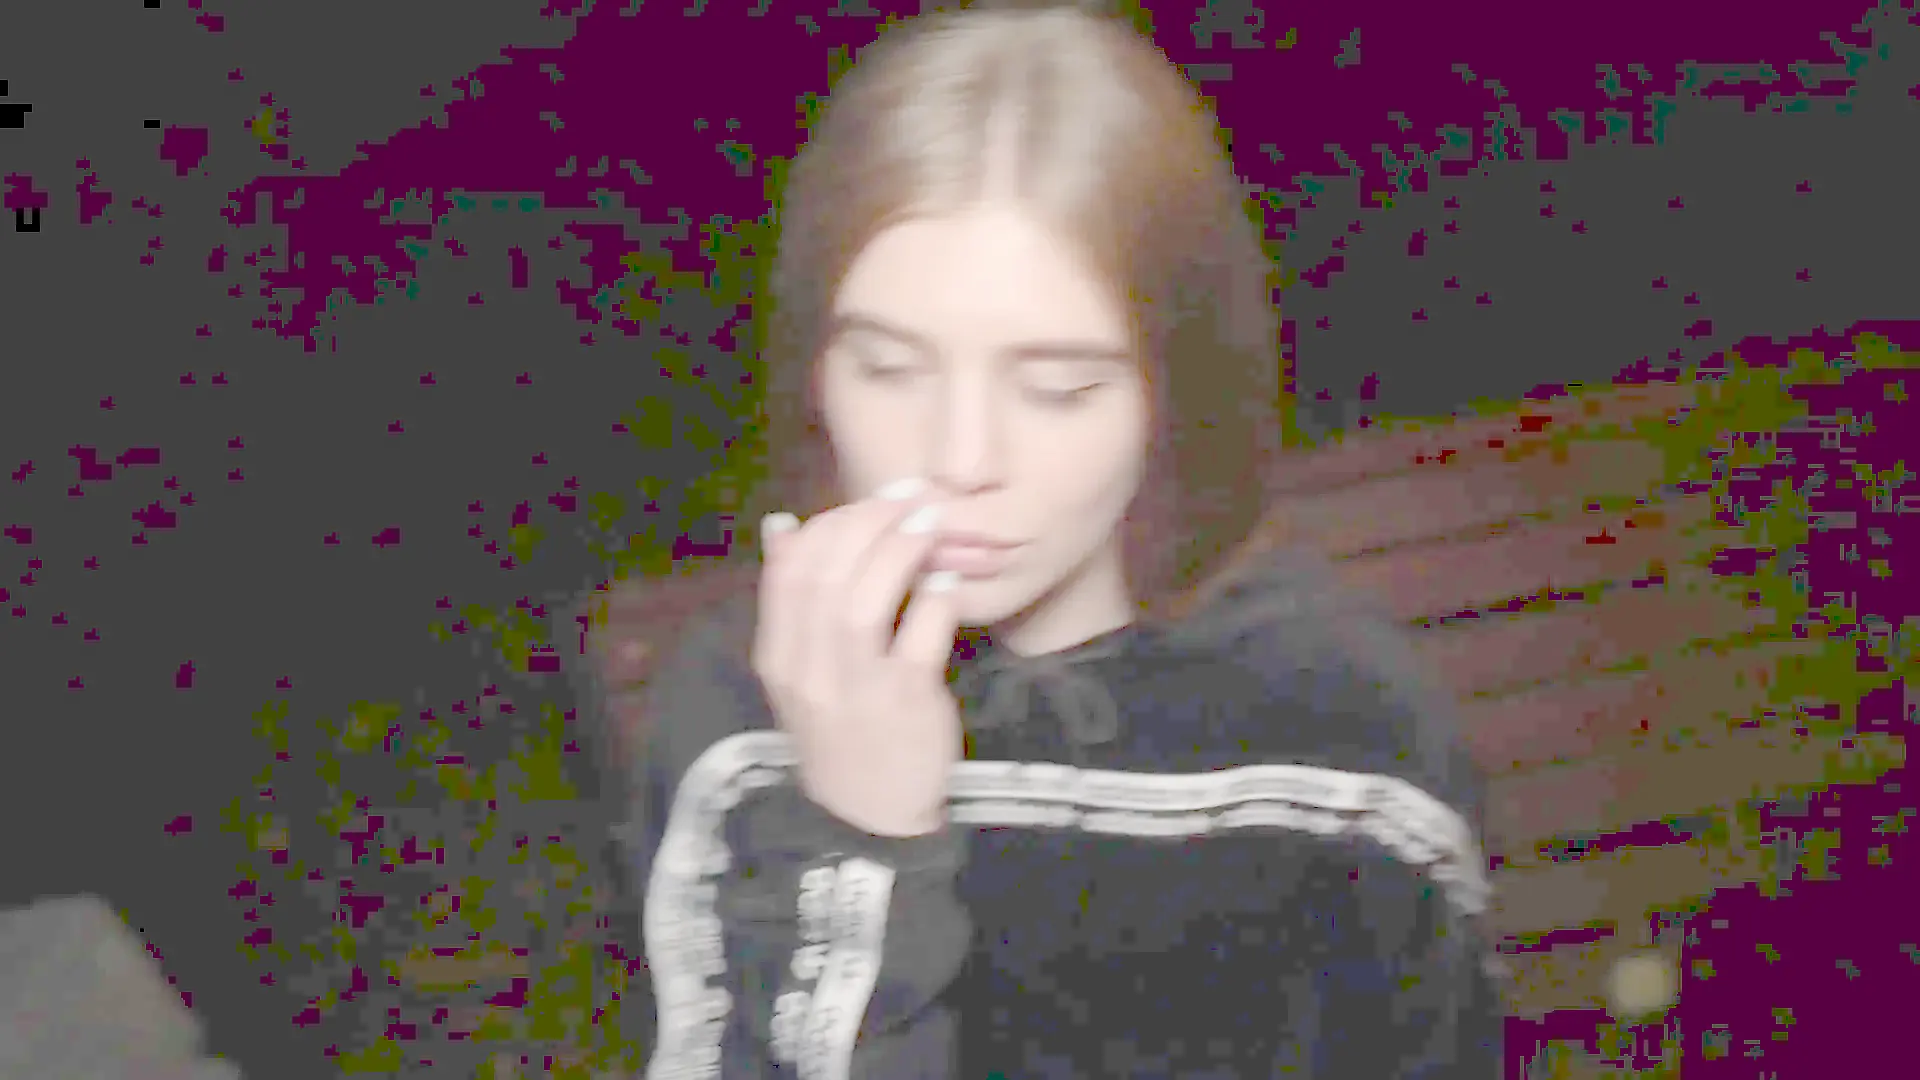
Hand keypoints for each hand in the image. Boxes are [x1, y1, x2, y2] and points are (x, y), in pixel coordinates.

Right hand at [752, 479, 962, 837]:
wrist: (870, 819)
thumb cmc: (843, 731)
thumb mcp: (801, 671)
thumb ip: (792, 600)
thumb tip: (782, 524)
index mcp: (778, 657)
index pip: (790, 571)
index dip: (829, 523)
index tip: (869, 501)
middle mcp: (807, 670)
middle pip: (826, 575)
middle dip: (868, 522)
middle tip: (910, 497)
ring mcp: (854, 689)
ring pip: (862, 600)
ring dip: (900, 549)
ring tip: (931, 521)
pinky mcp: (904, 704)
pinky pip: (918, 636)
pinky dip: (934, 598)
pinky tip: (948, 578)